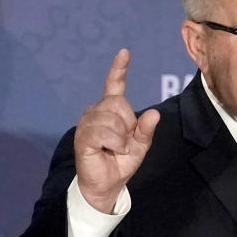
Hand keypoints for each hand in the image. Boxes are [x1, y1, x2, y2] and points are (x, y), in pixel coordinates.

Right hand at [74, 49, 159, 213]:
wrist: (108, 184)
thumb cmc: (121, 162)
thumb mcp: (140, 145)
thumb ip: (146, 130)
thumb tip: (154, 113)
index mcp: (112, 111)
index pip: (114, 86)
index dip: (119, 69)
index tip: (125, 53)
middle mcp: (96, 112)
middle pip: (118, 103)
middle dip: (128, 124)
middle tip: (124, 142)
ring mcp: (87, 123)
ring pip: (111, 118)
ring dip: (121, 138)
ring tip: (116, 149)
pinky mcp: (82, 136)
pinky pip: (103, 132)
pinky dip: (114, 143)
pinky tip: (111, 150)